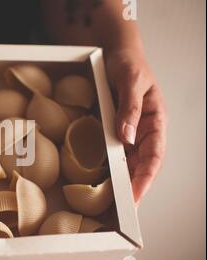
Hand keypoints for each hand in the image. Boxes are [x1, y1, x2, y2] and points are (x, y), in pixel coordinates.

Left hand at [106, 48, 166, 204]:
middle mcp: (145, 130)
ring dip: (123, 180)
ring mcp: (131, 130)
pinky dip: (111, 165)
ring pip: (129, 161)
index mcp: (156, 120)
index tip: (135, 197)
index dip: (146, 179)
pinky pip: (116, 150)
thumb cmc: (129, 63)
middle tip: (121, 208)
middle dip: (134, 187)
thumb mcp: (130, 81)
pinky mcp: (118, 128)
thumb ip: (130, 108)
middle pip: (143, 165)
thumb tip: (127, 138)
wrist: (117, 51)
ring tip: (111, 200)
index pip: (154, 157)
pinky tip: (103, 177)